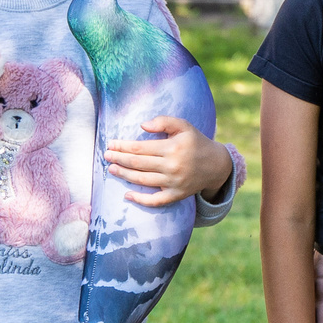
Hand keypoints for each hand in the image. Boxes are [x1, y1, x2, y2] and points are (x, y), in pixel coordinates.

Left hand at [104, 117, 235, 206]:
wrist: (216, 165)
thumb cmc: (196, 142)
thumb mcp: (184, 126)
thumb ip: (164, 121)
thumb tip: (142, 126)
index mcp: (173, 148)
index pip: (140, 148)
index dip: (122, 146)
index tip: (111, 144)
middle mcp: (172, 166)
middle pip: (138, 163)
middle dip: (119, 159)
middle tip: (106, 155)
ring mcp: (174, 182)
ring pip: (142, 180)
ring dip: (124, 175)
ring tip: (112, 169)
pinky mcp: (176, 195)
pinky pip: (155, 201)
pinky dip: (140, 200)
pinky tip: (127, 195)